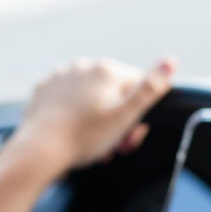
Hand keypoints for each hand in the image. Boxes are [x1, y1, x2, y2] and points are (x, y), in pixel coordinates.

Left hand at [11, 56, 176, 179]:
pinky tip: (72, 131)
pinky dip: (72, 114)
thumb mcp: (125, 116)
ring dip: (96, 119)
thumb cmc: (83, 137)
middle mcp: (82, 66)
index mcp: (106, 70)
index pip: (137, 87)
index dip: (139, 115)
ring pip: (89, 97)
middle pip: (112, 93)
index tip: (131, 135)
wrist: (39, 150)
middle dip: (117, 120)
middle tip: (113, 146)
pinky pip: (67, 100)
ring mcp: (60, 76)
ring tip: (92, 144)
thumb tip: (171, 60)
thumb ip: (150, 88)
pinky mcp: (43, 89)